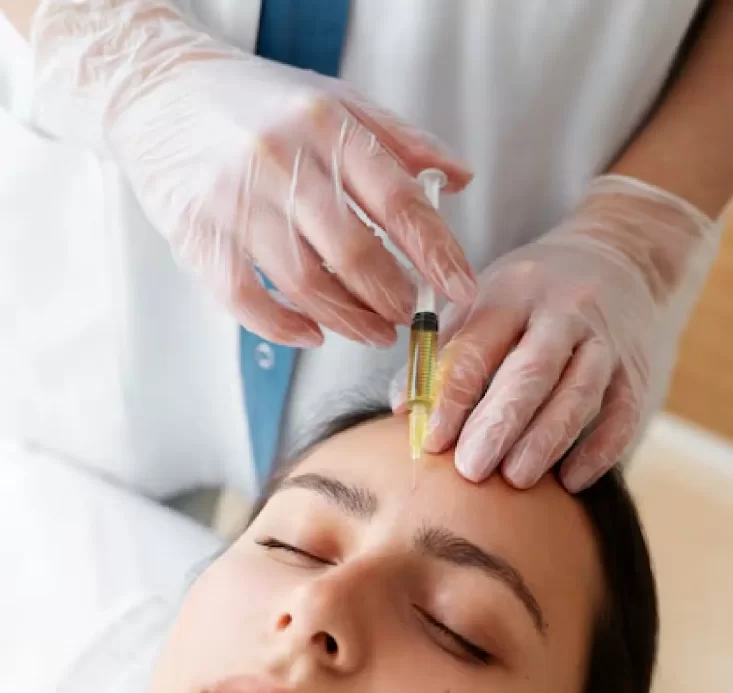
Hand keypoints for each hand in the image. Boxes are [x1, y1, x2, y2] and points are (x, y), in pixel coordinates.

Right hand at [32, 0, 475, 346]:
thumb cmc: (252, 101)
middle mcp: (280, 160)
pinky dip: (283, 326)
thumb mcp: (334, 101)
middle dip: (393, 296)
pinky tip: (311, 333)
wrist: (157, 90)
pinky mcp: (196, 233)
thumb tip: (459, 180)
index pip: (397, 199)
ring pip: (304, 282)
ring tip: (373, 330)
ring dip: (348, 319)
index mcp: (324, 124)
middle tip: (409, 314)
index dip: (436, 253)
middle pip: (354, 252)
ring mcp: (233, 200)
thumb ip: (399, 142)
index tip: (460, 288)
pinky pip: (245, 298)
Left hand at [394, 176, 717, 489]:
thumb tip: (403, 407)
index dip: (452, 397)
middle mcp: (562, 311)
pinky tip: (572, 480)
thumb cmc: (529, 295)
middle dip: (499, 423)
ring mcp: (605, 340)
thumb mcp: (482, 302)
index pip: (477, 347)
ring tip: (516, 478)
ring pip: (579, 393)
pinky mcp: (636, 369)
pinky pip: (624, 412)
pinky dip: (600, 449)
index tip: (431, 441)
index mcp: (511, 293)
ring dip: (547, 439)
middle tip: (471, 470)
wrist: (618, 255)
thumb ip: (442, 352)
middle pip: (531, 371)